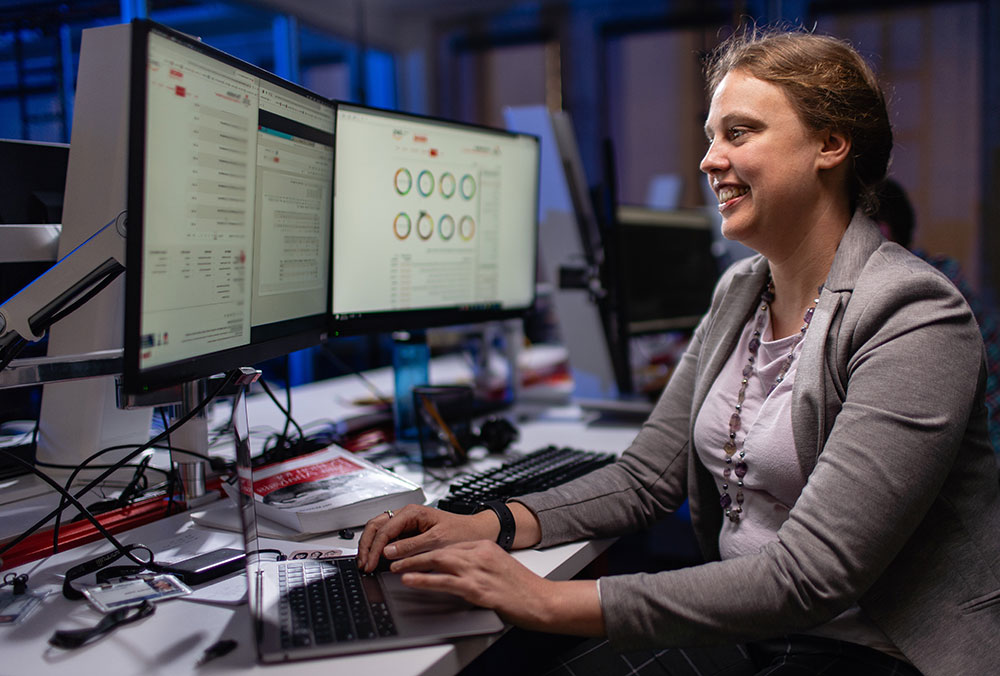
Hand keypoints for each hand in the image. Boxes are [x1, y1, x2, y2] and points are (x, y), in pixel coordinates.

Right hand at [356, 504, 497, 572]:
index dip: (375, 549)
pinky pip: (387, 536)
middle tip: (362, 564)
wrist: (477, 532)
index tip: (370, 564)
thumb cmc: (461, 533)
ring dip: (370, 546)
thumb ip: (411, 546)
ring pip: (378, 530)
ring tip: (365, 563)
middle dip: (366, 545)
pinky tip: (376, 559)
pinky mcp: (407, 531)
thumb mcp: (437, 541)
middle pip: (375, 526)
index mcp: (412, 512)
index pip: (385, 529)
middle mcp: (406, 514)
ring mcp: (405, 522)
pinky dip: (378, 547)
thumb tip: (388, 553)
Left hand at [389, 541, 603, 634]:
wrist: (542, 600)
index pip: (449, 544)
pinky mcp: (477, 589)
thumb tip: (457, 570)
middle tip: (395, 555)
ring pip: (438, 562)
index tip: (412, 551)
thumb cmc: (523, 589)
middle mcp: (480, 554)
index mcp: (485, 547)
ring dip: (413, 563)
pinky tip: (410, 580)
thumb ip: (479, 564)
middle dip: (415, 553)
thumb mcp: (500, 567)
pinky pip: (444, 582)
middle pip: (439, 549)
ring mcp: (478, 570)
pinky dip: (424, 580)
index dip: (426, 548)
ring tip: (395, 566)